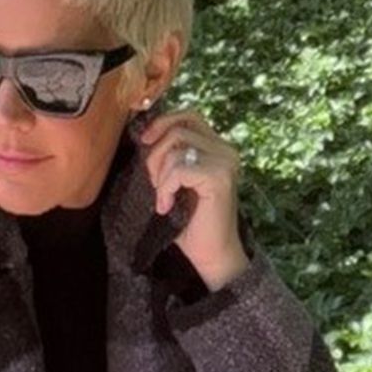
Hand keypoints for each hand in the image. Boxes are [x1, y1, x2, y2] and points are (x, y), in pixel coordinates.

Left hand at [135, 106, 248, 291]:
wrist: (212, 255)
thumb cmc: (191, 225)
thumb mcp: (177, 183)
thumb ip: (170, 157)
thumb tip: (145, 135)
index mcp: (218, 148)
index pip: (189, 116)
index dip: (163, 123)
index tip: (145, 142)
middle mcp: (226, 151)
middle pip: (179, 129)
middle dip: (156, 155)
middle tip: (155, 185)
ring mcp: (225, 162)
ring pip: (177, 147)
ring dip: (161, 175)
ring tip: (164, 198)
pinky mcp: (219, 177)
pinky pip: (179, 168)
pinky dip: (166, 187)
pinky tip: (167, 207)